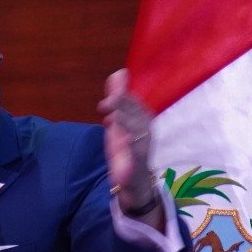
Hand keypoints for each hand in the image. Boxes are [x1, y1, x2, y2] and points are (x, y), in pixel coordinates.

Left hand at [97, 68, 161, 220]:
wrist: (132, 179)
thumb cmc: (126, 146)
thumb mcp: (119, 121)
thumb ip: (118, 98)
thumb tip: (119, 73)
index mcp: (143, 118)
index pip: (134, 102)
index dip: (121, 96)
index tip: (109, 91)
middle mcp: (146, 130)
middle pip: (136, 115)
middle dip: (122, 106)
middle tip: (106, 103)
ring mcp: (143, 147)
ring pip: (137, 133)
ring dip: (126, 123)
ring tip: (113, 116)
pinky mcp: (137, 163)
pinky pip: (136, 154)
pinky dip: (131, 147)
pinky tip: (125, 140)